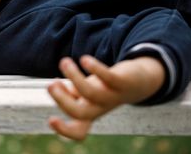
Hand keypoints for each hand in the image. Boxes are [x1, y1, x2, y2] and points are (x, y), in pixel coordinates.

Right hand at [47, 55, 164, 139]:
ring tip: (64, 62)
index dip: (64, 130)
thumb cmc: (106, 89)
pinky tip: (84, 59)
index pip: (78, 132)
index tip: (50, 119)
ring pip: (91, 93)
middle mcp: (100, 108)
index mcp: (90, 114)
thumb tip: (56, 85)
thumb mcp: (86, 93)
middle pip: (80, 113)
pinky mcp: (122, 82)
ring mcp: (112, 96)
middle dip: (62, 100)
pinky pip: (109, 77)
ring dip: (74, 77)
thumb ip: (70, 92)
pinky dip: (95, 68)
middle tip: (51, 85)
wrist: (140, 82)